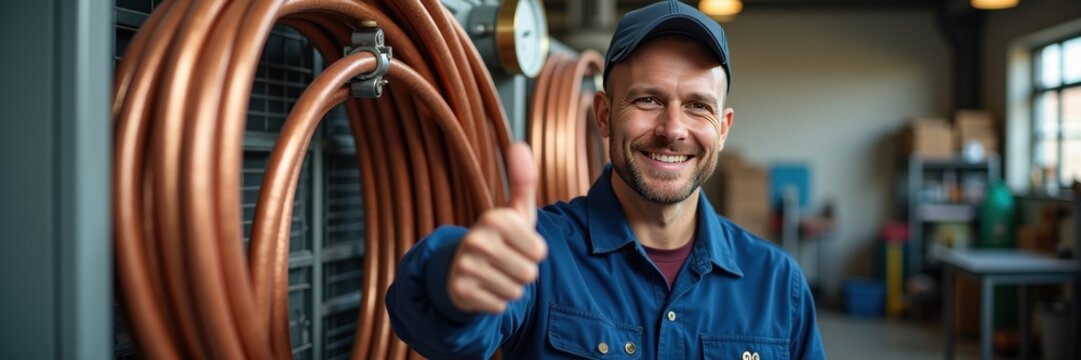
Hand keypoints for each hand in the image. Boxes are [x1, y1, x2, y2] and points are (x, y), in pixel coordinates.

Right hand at [446, 142, 547, 313]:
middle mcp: (477, 240)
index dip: (533, 252)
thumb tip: (520, 144)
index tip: (515, 245)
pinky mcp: (461, 292)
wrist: (458, 268)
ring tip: (494, 274)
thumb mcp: (513, 212)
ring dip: (510, 287)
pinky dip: (496, 301)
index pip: (539, 252)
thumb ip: (523, 180)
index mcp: (495, 219)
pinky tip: (484, 288)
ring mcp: (466, 267)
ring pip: (515, 291)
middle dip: (522, 272)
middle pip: (529, 274)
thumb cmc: (498, 238)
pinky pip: (500, 306)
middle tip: (504, 262)